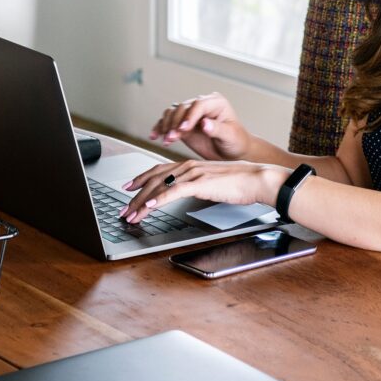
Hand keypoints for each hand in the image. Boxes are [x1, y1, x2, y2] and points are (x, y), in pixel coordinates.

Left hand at [119, 158, 288, 224]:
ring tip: (131, 214)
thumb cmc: (239, 183)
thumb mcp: (211, 183)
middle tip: (123, 208)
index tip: (128, 188)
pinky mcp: (200, 183)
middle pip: (154, 179)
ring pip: (160, 186)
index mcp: (190, 166)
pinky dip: (159, 199)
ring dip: (143, 201)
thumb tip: (185, 193)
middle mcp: (188, 167)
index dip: (141, 179)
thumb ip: (196, 185)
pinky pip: (174, 191)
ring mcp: (193, 174)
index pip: (159, 171)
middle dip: (135, 194)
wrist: (256, 179)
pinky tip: (150, 206)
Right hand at [148, 92, 250, 160]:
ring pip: (173, 112)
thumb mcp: (230, 136)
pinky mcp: (183, 124)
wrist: (233, 153)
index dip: (189, 116)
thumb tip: (205, 123)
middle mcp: (202, 105)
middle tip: (172, 137)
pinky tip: (156, 136)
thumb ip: (217, 129)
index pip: (198, 105)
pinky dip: (160, 128)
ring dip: (166, 125)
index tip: (183, 129)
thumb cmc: (236, 142)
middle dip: (175, 122)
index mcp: (216, 103)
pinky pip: (168, 122)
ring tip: (167, 139)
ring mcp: (191, 114)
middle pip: (182, 108)